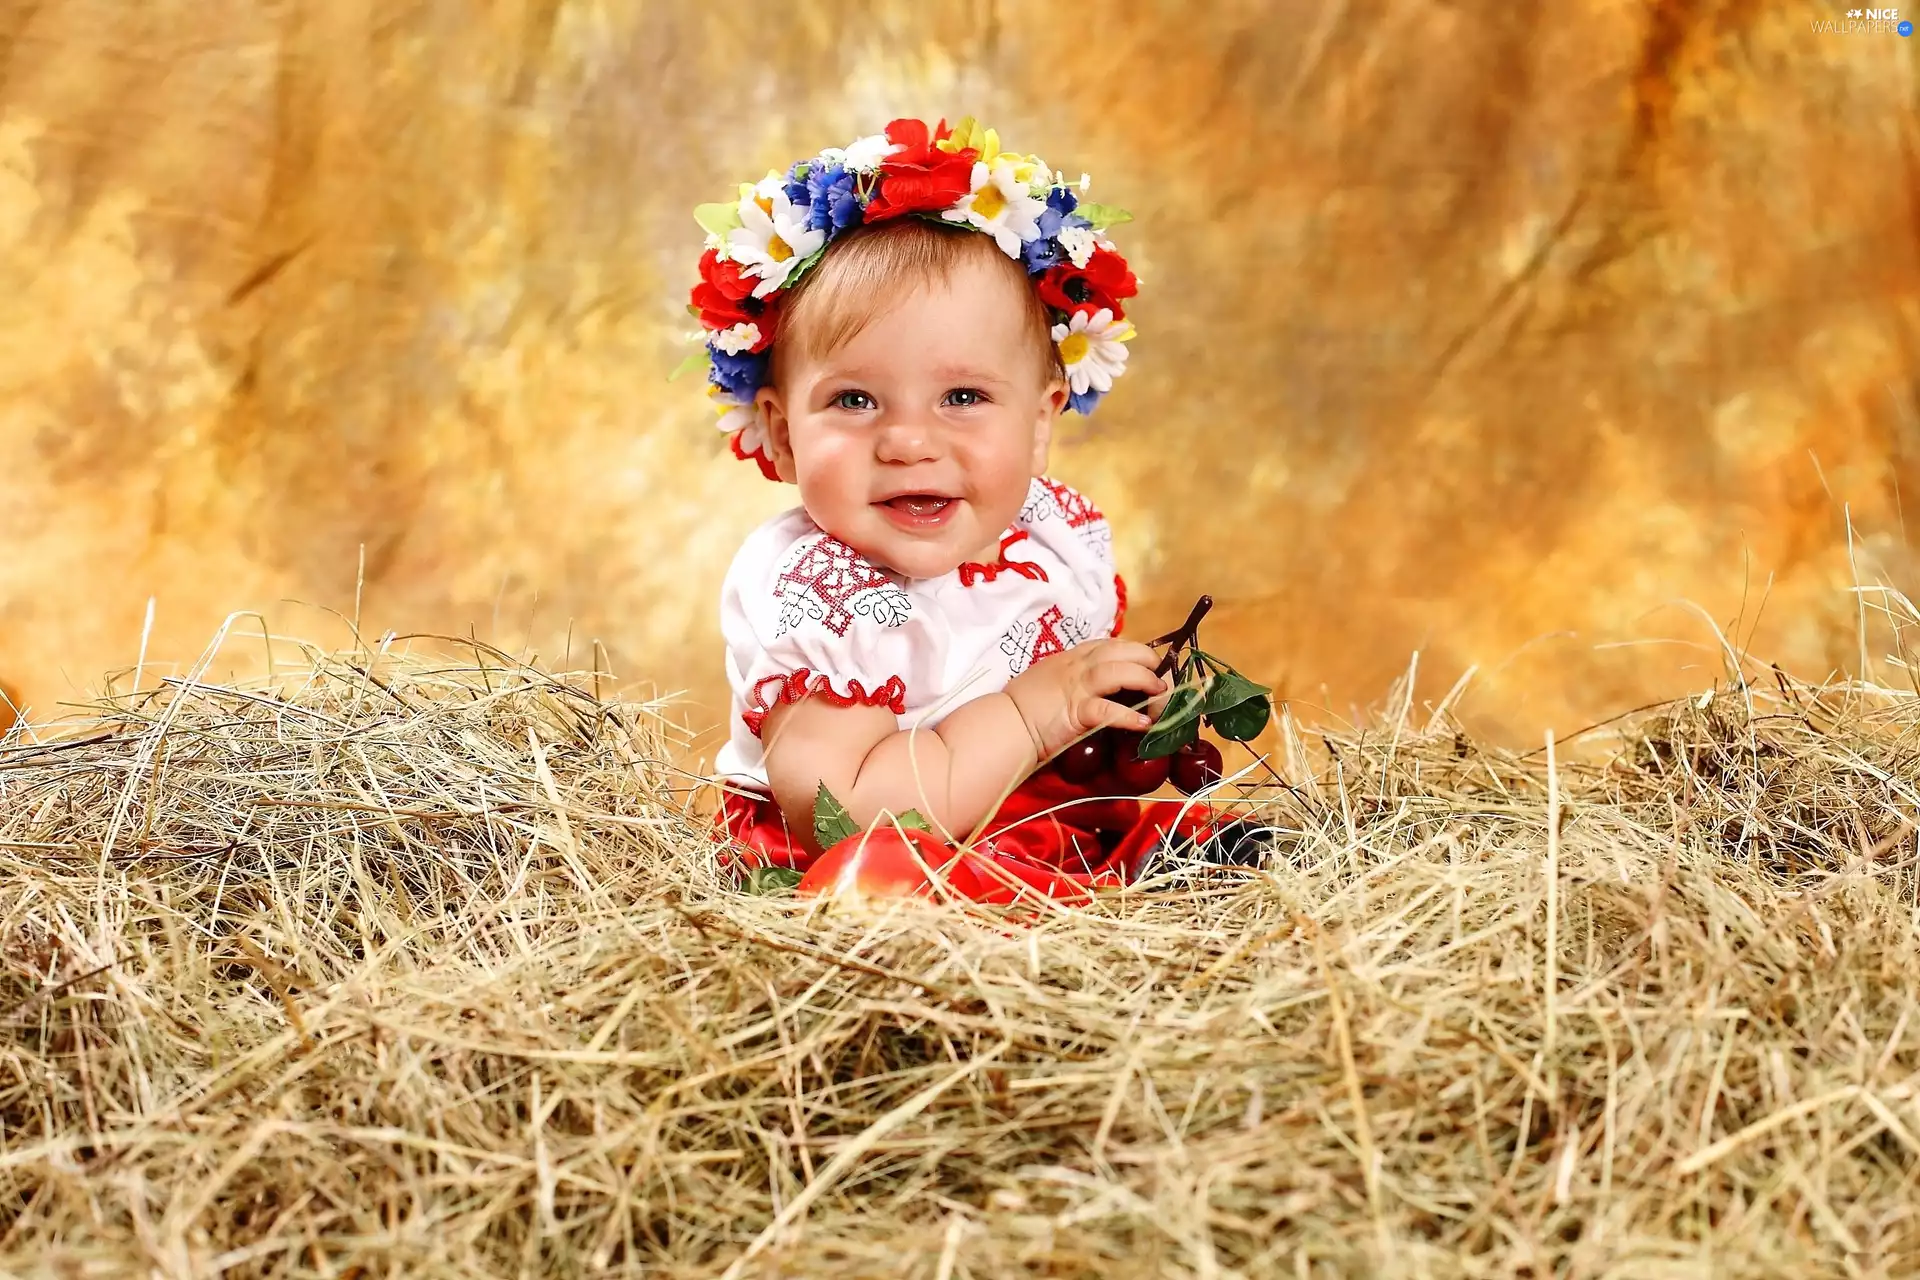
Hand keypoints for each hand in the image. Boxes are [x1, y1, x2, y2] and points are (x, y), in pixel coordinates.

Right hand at [1005, 639, 1168, 760]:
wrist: (1003, 726)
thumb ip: (1070, 679)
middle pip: (1121, 650)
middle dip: (1147, 660)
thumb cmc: (1022, 708)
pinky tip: (1144, 724)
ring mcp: (1076, 686)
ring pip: (1119, 671)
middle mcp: (1075, 666)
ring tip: (1161, 694)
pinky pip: (1108, 710)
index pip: (1109, 644)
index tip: (1147, 663)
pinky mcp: (1075, 711)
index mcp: (1069, 658)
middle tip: (1162, 676)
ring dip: (1146, 680)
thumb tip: (1094, 689)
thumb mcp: (1048, 682)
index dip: (1134, 651)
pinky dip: (1130, 716)